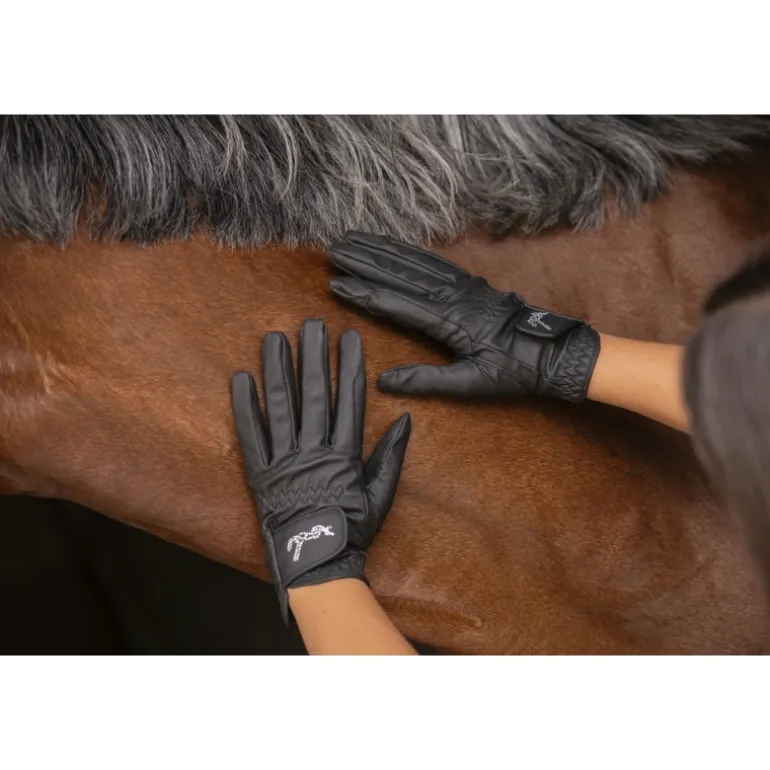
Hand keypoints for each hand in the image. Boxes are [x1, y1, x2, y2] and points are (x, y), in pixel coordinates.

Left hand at [231, 319, 410, 621]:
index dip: (348, 367)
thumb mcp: (381, 494)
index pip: (348, 401)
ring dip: (277, 371)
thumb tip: (405, 419)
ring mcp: (284, 462)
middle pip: (313, 396)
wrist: (318, 563)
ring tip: (274, 338)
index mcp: (344, 455)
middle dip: (312, 357)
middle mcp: (313, 452)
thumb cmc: (353, 529)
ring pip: (280, 408)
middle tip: (311, 324)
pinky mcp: (259, 474)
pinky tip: (241, 378)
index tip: (348, 338)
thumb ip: (392, 455)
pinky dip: (244, 408)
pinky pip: (250, 437)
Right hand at [328, 232, 600, 402]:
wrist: (551, 352)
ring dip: (382, 249)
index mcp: (449, 320)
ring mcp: (462, 285)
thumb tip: (385, 381)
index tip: (337, 284)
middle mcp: (452, 296)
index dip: (365, 294)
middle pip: (400, 273)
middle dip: (366, 261)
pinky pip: (433, 261)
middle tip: (334, 250)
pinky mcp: (469, 282)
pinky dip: (408, 251)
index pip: (397, 304)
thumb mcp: (470, 384)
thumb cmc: (513, 371)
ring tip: (354, 239)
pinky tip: (393, 246)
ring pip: (414, 261)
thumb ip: (426, 381)